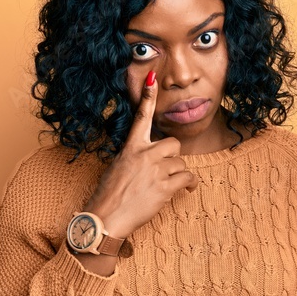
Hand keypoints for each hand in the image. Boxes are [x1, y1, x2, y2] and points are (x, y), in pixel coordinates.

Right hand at [82, 71, 198, 239]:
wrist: (106, 219)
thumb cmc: (109, 197)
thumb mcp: (118, 169)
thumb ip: (135, 159)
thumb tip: (150, 160)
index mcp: (130, 148)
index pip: (141, 117)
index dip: (148, 96)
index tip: (152, 77)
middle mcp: (144, 154)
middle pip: (173, 144)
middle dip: (172, 157)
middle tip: (164, 171)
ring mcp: (155, 169)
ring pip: (180, 163)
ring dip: (177, 174)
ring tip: (165, 187)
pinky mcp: (165, 186)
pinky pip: (188, 177)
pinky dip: (190, 184)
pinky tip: (188, 189)